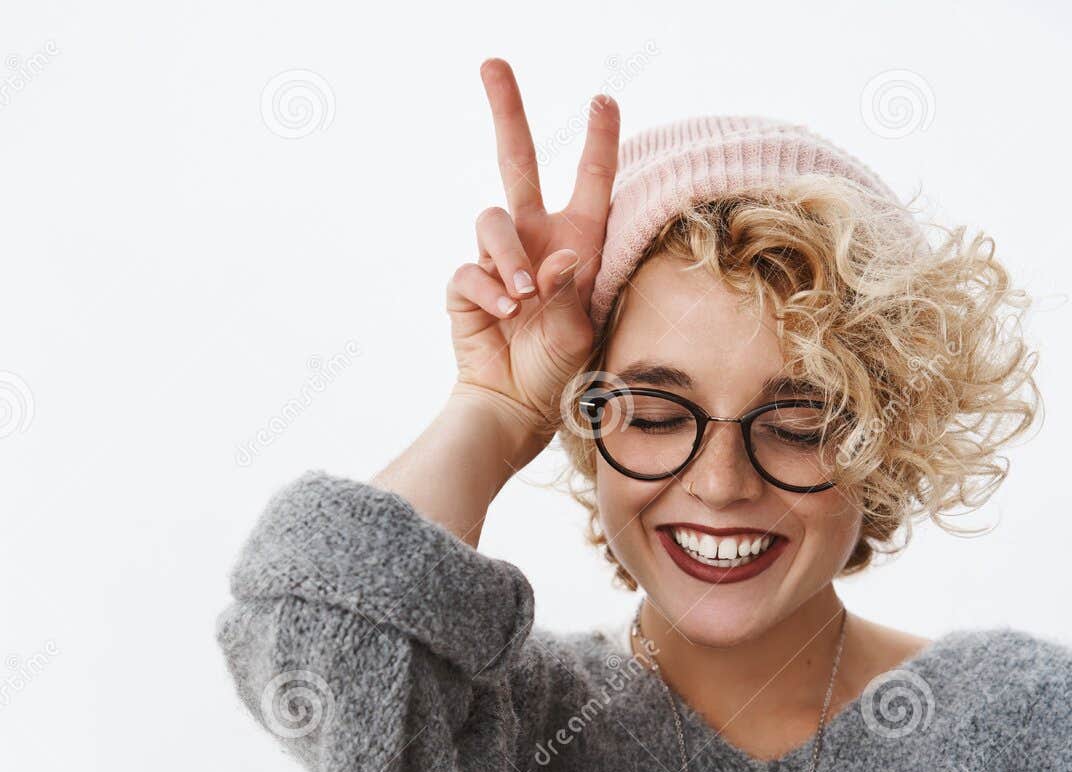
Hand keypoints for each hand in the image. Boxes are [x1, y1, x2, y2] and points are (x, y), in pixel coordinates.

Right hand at [446, 59, 619, 449]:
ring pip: (494, 222)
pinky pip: (471, 269)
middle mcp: (536, 240)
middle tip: (493, 64)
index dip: (598, 140)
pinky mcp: (467, 284)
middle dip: (506, 111)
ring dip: (509, 256)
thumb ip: (570, 293)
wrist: (514, 407)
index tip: (604, 99)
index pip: (590, 181)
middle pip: (516, 160)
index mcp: (577, 242)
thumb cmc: (558, 372)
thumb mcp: (579, 333)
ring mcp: (498, 259)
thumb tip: (561, 257)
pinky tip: (501, 316)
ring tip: (521, 297)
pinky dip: (487, 291)